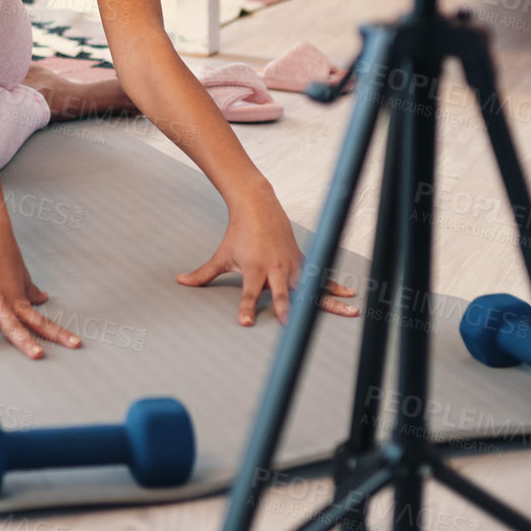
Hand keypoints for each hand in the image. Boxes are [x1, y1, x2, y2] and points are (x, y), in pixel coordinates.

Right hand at [0, 218, 82, 358]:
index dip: (58, 334)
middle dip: (25, 341)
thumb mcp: (21, 272)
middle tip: (36, 356)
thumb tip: (44, 300)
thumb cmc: (4, 253)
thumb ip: (30, 290)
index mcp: (16, 299)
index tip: (76, 346)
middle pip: (13, 326)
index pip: (40, 321)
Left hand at [178, 198, 359, 324]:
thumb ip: (203, 274)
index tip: (244, 323)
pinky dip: (335, 287)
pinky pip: (321, 278)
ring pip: (311, 287)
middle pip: (283, 292)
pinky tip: (350, 297)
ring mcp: (292, 266)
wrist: (258, 206)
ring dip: (329, 301)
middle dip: (287, 307)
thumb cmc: (237, 234)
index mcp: (254, 269)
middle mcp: (275, 269)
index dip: (246, 308)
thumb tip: (180, 282)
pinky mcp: (303, 263)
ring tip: (349, 312)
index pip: (248, 293)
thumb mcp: (221, 255)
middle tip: (291, 323)